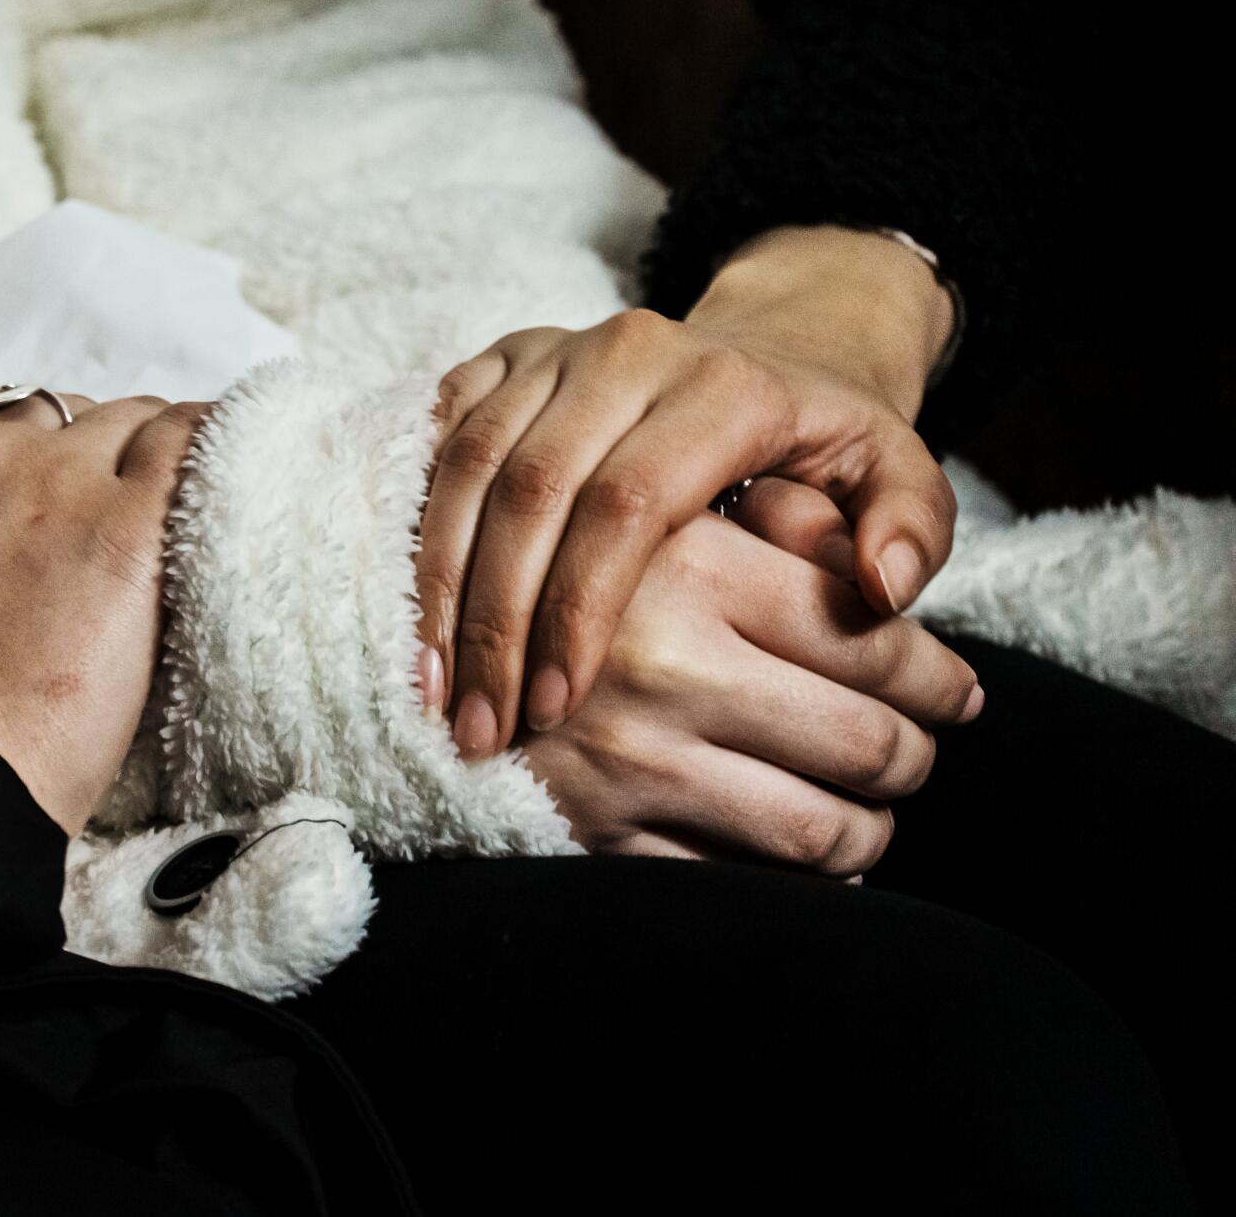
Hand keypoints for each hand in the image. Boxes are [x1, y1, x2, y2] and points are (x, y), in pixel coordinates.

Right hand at [0, 391, 204, 835]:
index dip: (22, 464)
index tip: (41, 515)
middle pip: (64, 417)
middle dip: (86, 466)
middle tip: (98, 543)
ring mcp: (57, 481)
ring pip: (135, 425)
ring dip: (152, 466)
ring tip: (166, 533)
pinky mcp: (129, 528)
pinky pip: (193, 442)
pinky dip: (210, 449)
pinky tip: (225, 479)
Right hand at [416, 225, 958, 757]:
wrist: (766, 345)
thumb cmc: (823, 443)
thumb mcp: (897, 474)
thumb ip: (911, 528)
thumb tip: (883, 585)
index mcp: (721, 384)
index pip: (628, 501)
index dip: (582, 607)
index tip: (561, 706)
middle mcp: (626, 352)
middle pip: (531, 487)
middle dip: (498, 618)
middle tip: (486, 727)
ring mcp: (553, 351)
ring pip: (469, 468)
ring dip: (444, 590)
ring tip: (439, 696)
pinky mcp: (501, 359)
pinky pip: (437, 446)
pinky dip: (418, 540)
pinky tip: (415, 629)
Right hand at [514, 495, 982, 876]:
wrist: (418, 619)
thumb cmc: (590, 548)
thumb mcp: (693, 491)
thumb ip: (809, 516)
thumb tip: (892, 579)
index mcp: (693, 564)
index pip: (875, 642)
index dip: (938, 676)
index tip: (954, 692)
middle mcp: (660, 665)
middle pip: (868, 744)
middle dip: (914, 756)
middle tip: (917, 749)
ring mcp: (624, 757)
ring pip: (821, 830)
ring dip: (869, 830)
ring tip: (871, 808)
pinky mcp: (591, 826)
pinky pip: (737, 883)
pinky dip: (787, 879)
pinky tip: (796, 847)